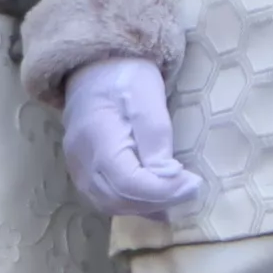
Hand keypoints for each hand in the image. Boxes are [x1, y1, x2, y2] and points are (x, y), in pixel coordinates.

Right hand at [59, 55, 200, 218]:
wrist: (94, 66)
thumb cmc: (126, 76)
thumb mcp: (149, 99)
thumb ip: (157, 140)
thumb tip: (168, 178)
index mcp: (98, 140)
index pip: (129, 182)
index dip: (163, 191)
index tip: (194, 184)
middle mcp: (82, 161)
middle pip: (118, 199)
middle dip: (158, 201)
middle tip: (191, 190)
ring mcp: (78, 167)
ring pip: (109, 203)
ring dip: (144, 206)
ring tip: (177, 195)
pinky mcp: (83, 169)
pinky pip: (104, 197)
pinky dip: (131, 204)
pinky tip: (156, 203)